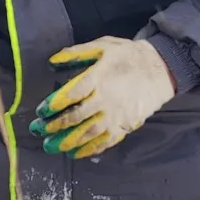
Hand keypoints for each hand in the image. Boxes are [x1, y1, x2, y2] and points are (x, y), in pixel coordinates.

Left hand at [29, 36, 174, 158]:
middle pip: (76, 116)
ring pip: (89, 132)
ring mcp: (116, 115)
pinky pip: (106, 141)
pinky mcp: (126, 125)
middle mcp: (106, 99)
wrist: (162, 69)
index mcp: (98, 78)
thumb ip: (76, 53)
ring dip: (68, 141)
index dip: (54, 104)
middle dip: (55, 125)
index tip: (41, 111)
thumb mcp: (102, 46)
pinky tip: (76, 154)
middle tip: (38, 131)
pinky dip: (90, 149)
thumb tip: (52, 61)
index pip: (71, 95)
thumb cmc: (128, 55)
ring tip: (51, 147)